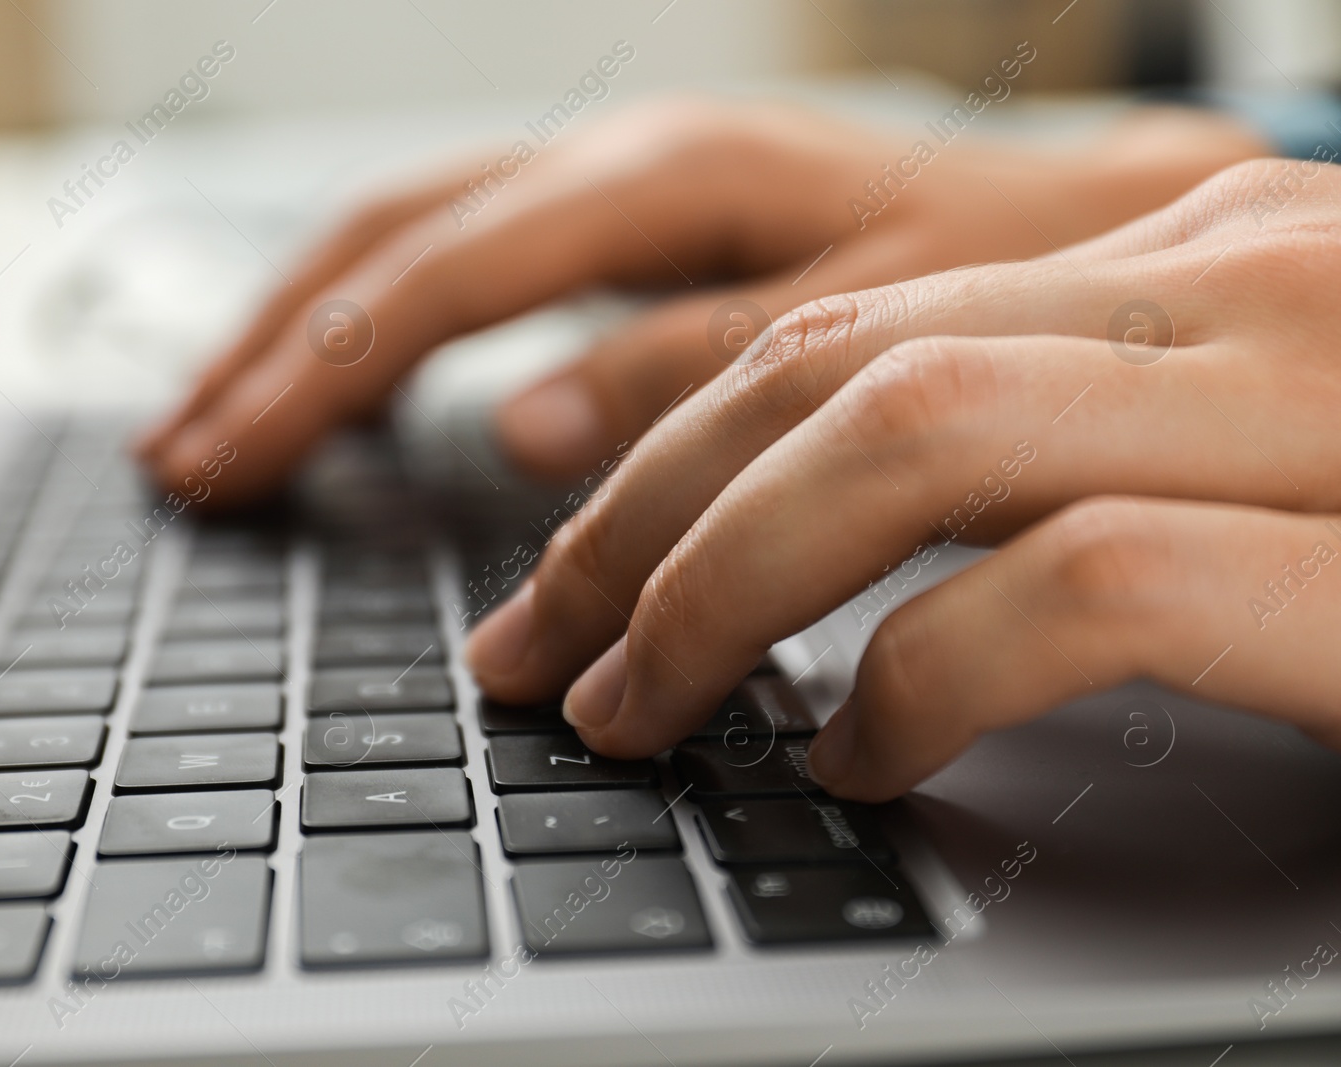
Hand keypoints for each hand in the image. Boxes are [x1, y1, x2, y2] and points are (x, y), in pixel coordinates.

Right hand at [137, 96, 1264, 501]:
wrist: (1114, 233)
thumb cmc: (1016, 282)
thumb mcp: (869, 337)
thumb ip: (690, 375)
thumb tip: (515, 430)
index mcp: (668, 179)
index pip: (432, 273)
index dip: (310, 375)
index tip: (220, 464)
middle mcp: (625, 165)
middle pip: (387, 242)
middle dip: (269, 354)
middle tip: (179, 462)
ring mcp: (624, 196)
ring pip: (414, 245)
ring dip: (304, 337)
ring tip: (216, 428)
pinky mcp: (638, 235)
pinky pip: (475, 266)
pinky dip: (387, 332)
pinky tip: (348, 389)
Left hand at [463, 157, 1340, 801]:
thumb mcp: (1231, 456)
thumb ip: (1052, 455)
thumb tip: (829, 559)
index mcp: (1186, 261)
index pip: (836, 319)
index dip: (654, 450)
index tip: (556, 576)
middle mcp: (1241, 285)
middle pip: (830, 366)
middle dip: (634, 519)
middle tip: (536, 656)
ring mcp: (1326, 398)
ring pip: (915, 430)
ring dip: (722, 583)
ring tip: (639, 708)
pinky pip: (1086, 580)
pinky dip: (934, 678)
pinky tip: (865, 763)